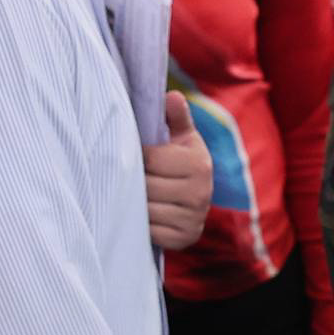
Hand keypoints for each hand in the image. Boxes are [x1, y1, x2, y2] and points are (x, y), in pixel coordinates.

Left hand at [144, 93, 211, 250]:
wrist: (194, 199)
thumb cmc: (180, 160)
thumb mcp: (181, 137)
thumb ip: (175, 116)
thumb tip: (172, 96)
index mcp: (199, 163)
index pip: (151, 159)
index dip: (137, 156)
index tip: (134, 155)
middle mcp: (201, 192)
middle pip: (146, 186)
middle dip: (134, 181)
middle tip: (131, 177)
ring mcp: (194, 218)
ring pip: (146, 209)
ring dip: (135, 203)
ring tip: (136, 194)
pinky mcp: (185, 238)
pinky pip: (151, 231)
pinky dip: (143, 224)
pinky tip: (144, 213)